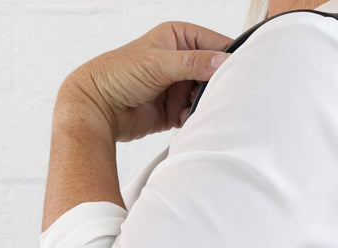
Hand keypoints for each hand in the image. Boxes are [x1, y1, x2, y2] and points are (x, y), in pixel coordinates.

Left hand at [57, 21, 231, 140]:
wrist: (99, 108)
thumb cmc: (118, 75)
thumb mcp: (158, 63)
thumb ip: (193, 63)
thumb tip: (223, 61)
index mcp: (179, 38)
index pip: (215, 45)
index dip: (229, 58)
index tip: (238, 74)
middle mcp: (182, 61)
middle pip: (215, 73)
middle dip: (216, 86)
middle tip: (214, 94)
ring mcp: (180, 86)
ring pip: (207, 96)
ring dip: (204, 104)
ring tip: (192, 106)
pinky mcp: (177, 109)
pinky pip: (196, 114)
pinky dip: (194, 118)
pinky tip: (181, 118)